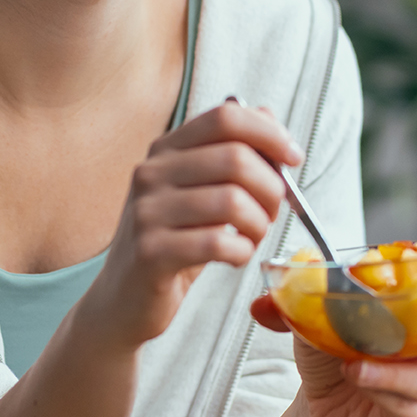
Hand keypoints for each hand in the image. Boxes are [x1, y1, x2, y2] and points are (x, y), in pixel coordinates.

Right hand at [82, 102, 299, 349]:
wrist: (122, 298)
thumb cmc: (171, 243)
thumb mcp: (198, 192)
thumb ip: (230, 154)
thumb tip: (269, 119)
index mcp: (166, 150)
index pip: (225, 117)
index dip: (269, 133)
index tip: (293, 158)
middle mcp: (151, 173)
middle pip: (235, 157)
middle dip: (271, 188)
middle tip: (271, 213)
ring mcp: (147, 212)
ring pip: (232, 201)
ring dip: (258, 225)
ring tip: (251, 238)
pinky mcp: (150, 252)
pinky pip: (218, 243)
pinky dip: (241, 252)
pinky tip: (234, 258)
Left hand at [249, 249, 416, 416]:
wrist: (319, 408)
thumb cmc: (332, 353)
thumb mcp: (313, 320)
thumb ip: (295, 303)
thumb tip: (261, 302)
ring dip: (402, 367)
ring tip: (362, 362)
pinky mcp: (416, 413)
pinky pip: (408, 400)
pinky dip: (380, 386)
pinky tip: (357, 378)